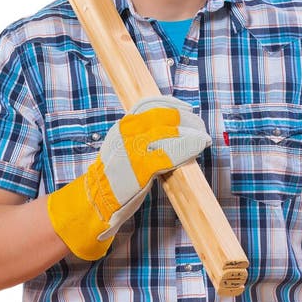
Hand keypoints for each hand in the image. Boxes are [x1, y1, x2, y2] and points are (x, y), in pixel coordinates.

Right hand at [47, 96, 210, 258]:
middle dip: (187, 120)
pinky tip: (196, 148)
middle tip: (200, 125)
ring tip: (203, 138)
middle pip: (165, 118)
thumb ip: (139, 133)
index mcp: (124, 125)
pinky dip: (187, 149)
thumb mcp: (122, 144)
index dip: (173, 106)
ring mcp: (135, 149)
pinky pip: (171, 154)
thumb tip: (165, 127)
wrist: (98, 196)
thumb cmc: (115, 172)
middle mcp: (129, 133)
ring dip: (192, 135)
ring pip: (171, 134)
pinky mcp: (142, 167)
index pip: (152, 105)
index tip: (187, 109)